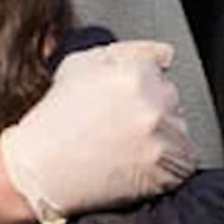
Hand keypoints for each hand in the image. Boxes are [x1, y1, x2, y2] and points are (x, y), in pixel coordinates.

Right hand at [0, 40, 197, 223]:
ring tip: (124, 149)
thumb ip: (130, 52)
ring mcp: (161, 138)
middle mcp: (152, 102)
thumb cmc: (55, 119)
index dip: (137, 91)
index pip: (160, 74)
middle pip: (172, 102)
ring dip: (161, 140)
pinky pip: (185, 164)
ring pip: (180, 132)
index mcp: (135, 73)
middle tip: (118, 130)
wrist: (39, 170)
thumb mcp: (81, 66)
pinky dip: (168, 167)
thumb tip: (167, 55)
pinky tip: (137, 166)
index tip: (118, 107)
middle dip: (151, 113)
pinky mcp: (166, 171)